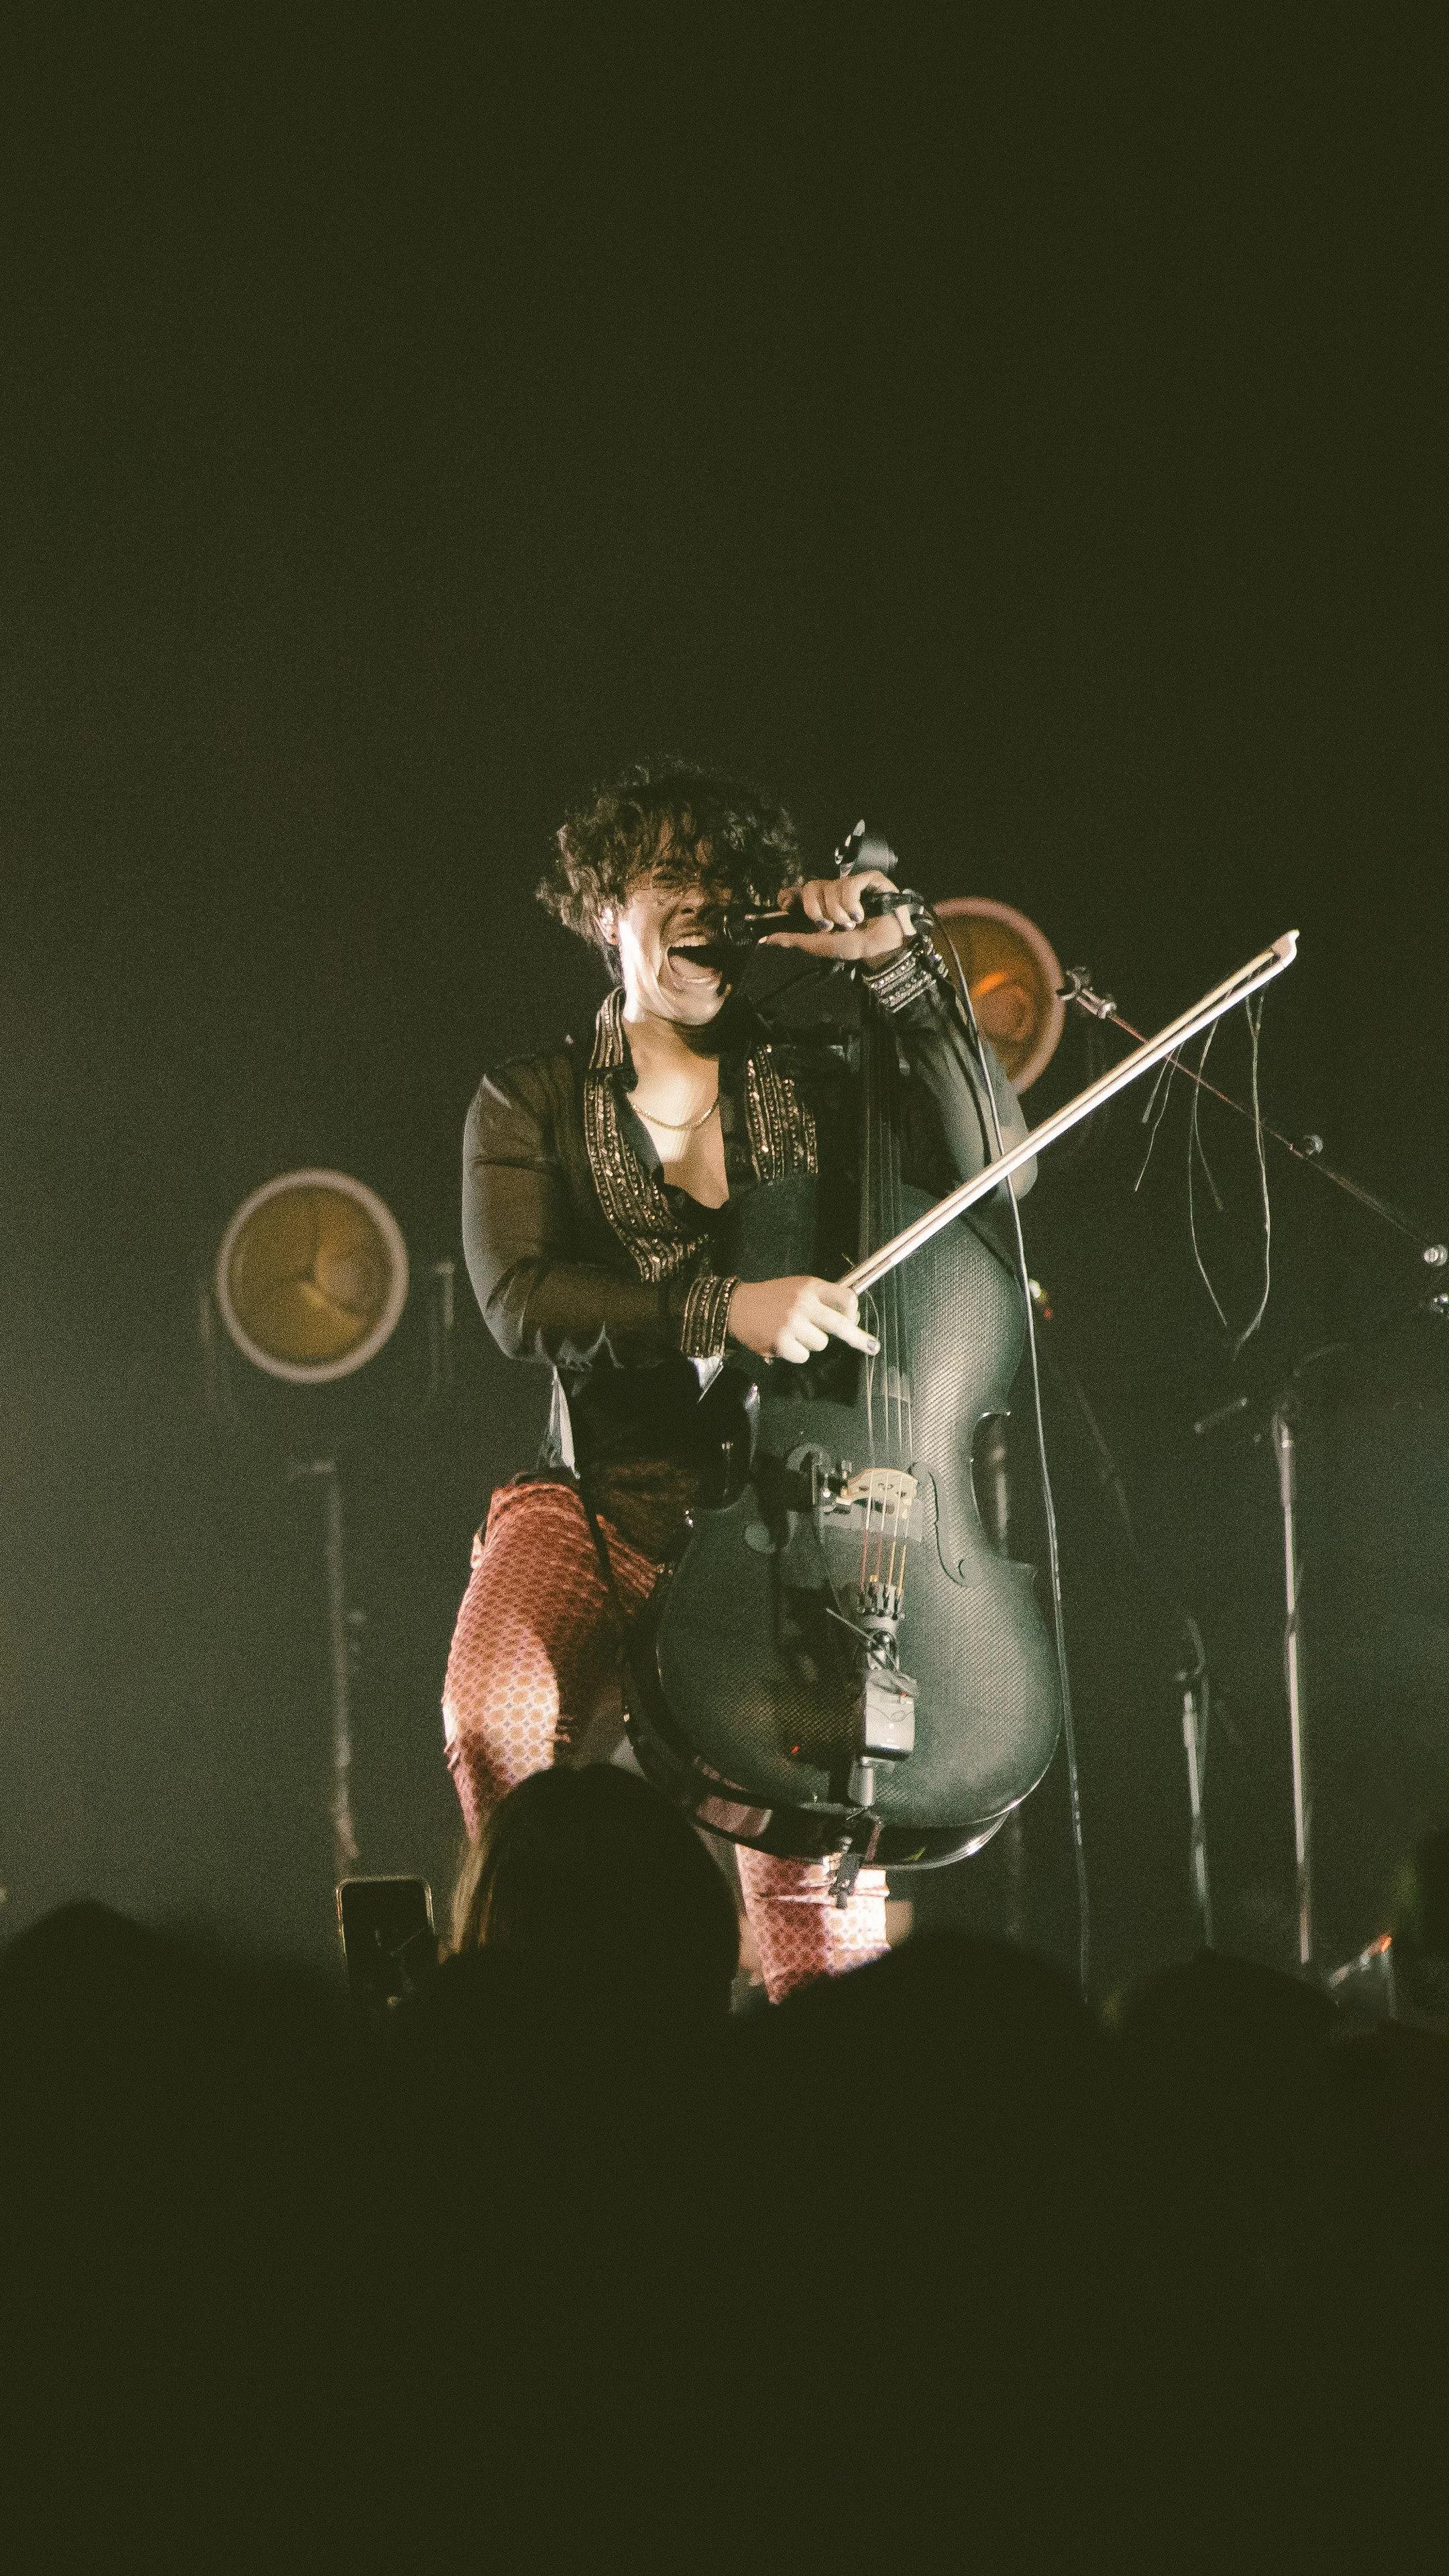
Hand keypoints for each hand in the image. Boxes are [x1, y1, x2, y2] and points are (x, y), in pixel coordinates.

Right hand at [726, 1276, 879, 1364]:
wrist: (736, 1307)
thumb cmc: (771, 1299)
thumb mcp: (797, 1288)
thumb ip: (821, 1300)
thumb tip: (850, 1318)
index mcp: (810, 1287)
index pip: (846, 1297)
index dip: (853, 1312)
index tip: (855, 1321)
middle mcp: (804, 1303)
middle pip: (841, 1325)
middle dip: (857, 1338)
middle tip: (871, 1347)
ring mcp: (793, 1323)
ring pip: (821, 1344)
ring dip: (811, 1343)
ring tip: (793, 1333)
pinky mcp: (782, 1341)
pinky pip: (803, 1356)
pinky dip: (795, 1354)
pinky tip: (783, 1342)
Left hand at [761, 868, 912, 963]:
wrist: (881, 949)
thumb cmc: (853, 946)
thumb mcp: (818, 945)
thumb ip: (793, 939)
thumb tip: (765, 939)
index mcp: (819, 904)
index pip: (796, 889)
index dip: (788, 895)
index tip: (786, 908)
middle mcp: (832, 891)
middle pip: (810, 887)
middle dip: (817, 912)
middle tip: (829, 927)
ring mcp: (850, 883)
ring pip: (830, 888)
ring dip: (840, 914)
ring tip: (852, 924)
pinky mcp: (869, 879)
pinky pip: (849, 885)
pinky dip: (852, 905)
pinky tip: (861, 915)